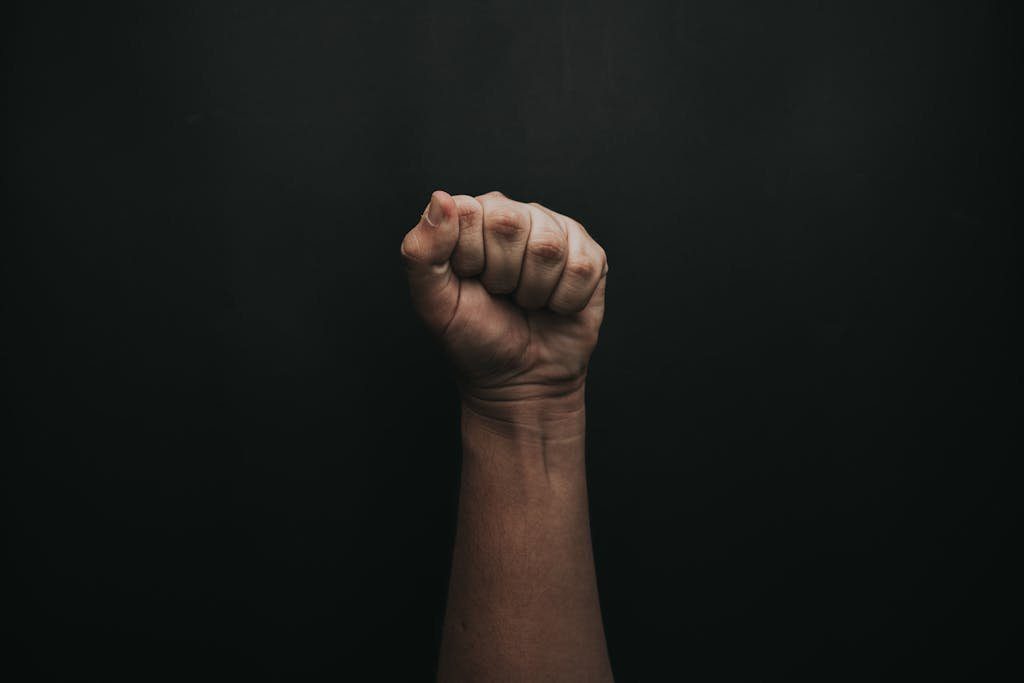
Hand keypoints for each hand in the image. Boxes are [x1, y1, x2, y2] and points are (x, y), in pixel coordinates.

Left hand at [400, 190, 607, 410]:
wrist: (519, 379)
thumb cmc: (474, 337)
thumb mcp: (433, 301)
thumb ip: (422, 251)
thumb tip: (441, 199)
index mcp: (472, 217)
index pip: (467, 212)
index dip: (468, 258)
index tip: (469, 281)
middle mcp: (515, 214)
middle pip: (510, 223)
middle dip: (501, 275)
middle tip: (499, 293)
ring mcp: (556, 232)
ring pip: (548, 247)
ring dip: (533, 291)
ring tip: (525, 301)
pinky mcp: (590, 256)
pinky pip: (581, 268)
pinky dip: (564, 301)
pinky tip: (553, 306)